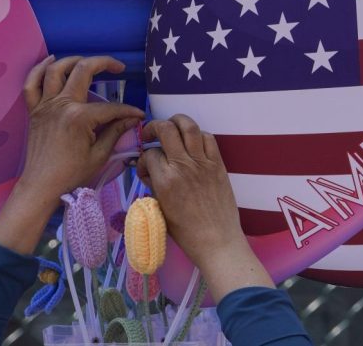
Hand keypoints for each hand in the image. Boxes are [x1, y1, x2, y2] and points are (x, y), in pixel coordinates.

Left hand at [0, 55, 144, 253]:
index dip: (127, 110)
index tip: (138, 114)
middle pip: (83, 71)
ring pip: (56, 70)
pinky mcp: (34, 110)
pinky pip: (31, 84)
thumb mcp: (99, 155)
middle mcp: (61, 105)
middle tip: (118, 67)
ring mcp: (45, 105)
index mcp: (79, 117)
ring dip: (73, 60)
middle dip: (104, 63)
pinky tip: (51, 60)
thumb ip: (115, 132)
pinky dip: (39, 69)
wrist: (42, 185)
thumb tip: (132, 118)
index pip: (110, 107)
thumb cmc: (71, 174)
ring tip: (87, 62)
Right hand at [137, 115, 273, 300]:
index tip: (146, 168)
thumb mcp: (160, 209)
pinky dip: (198, 135)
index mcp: (165, 180)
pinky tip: (192, 143)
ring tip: (171, 127)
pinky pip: (208, 138)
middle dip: (154, 127)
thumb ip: (153, 185)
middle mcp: (183, 166)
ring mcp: (203, 163)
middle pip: (165, 129)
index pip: (149, 154)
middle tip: (152, 135)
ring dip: (176, 121)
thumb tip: (148, 170)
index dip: (144, 159)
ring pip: (188, 126)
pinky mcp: (218, 164)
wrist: (217, 241)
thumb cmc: (185, 232)